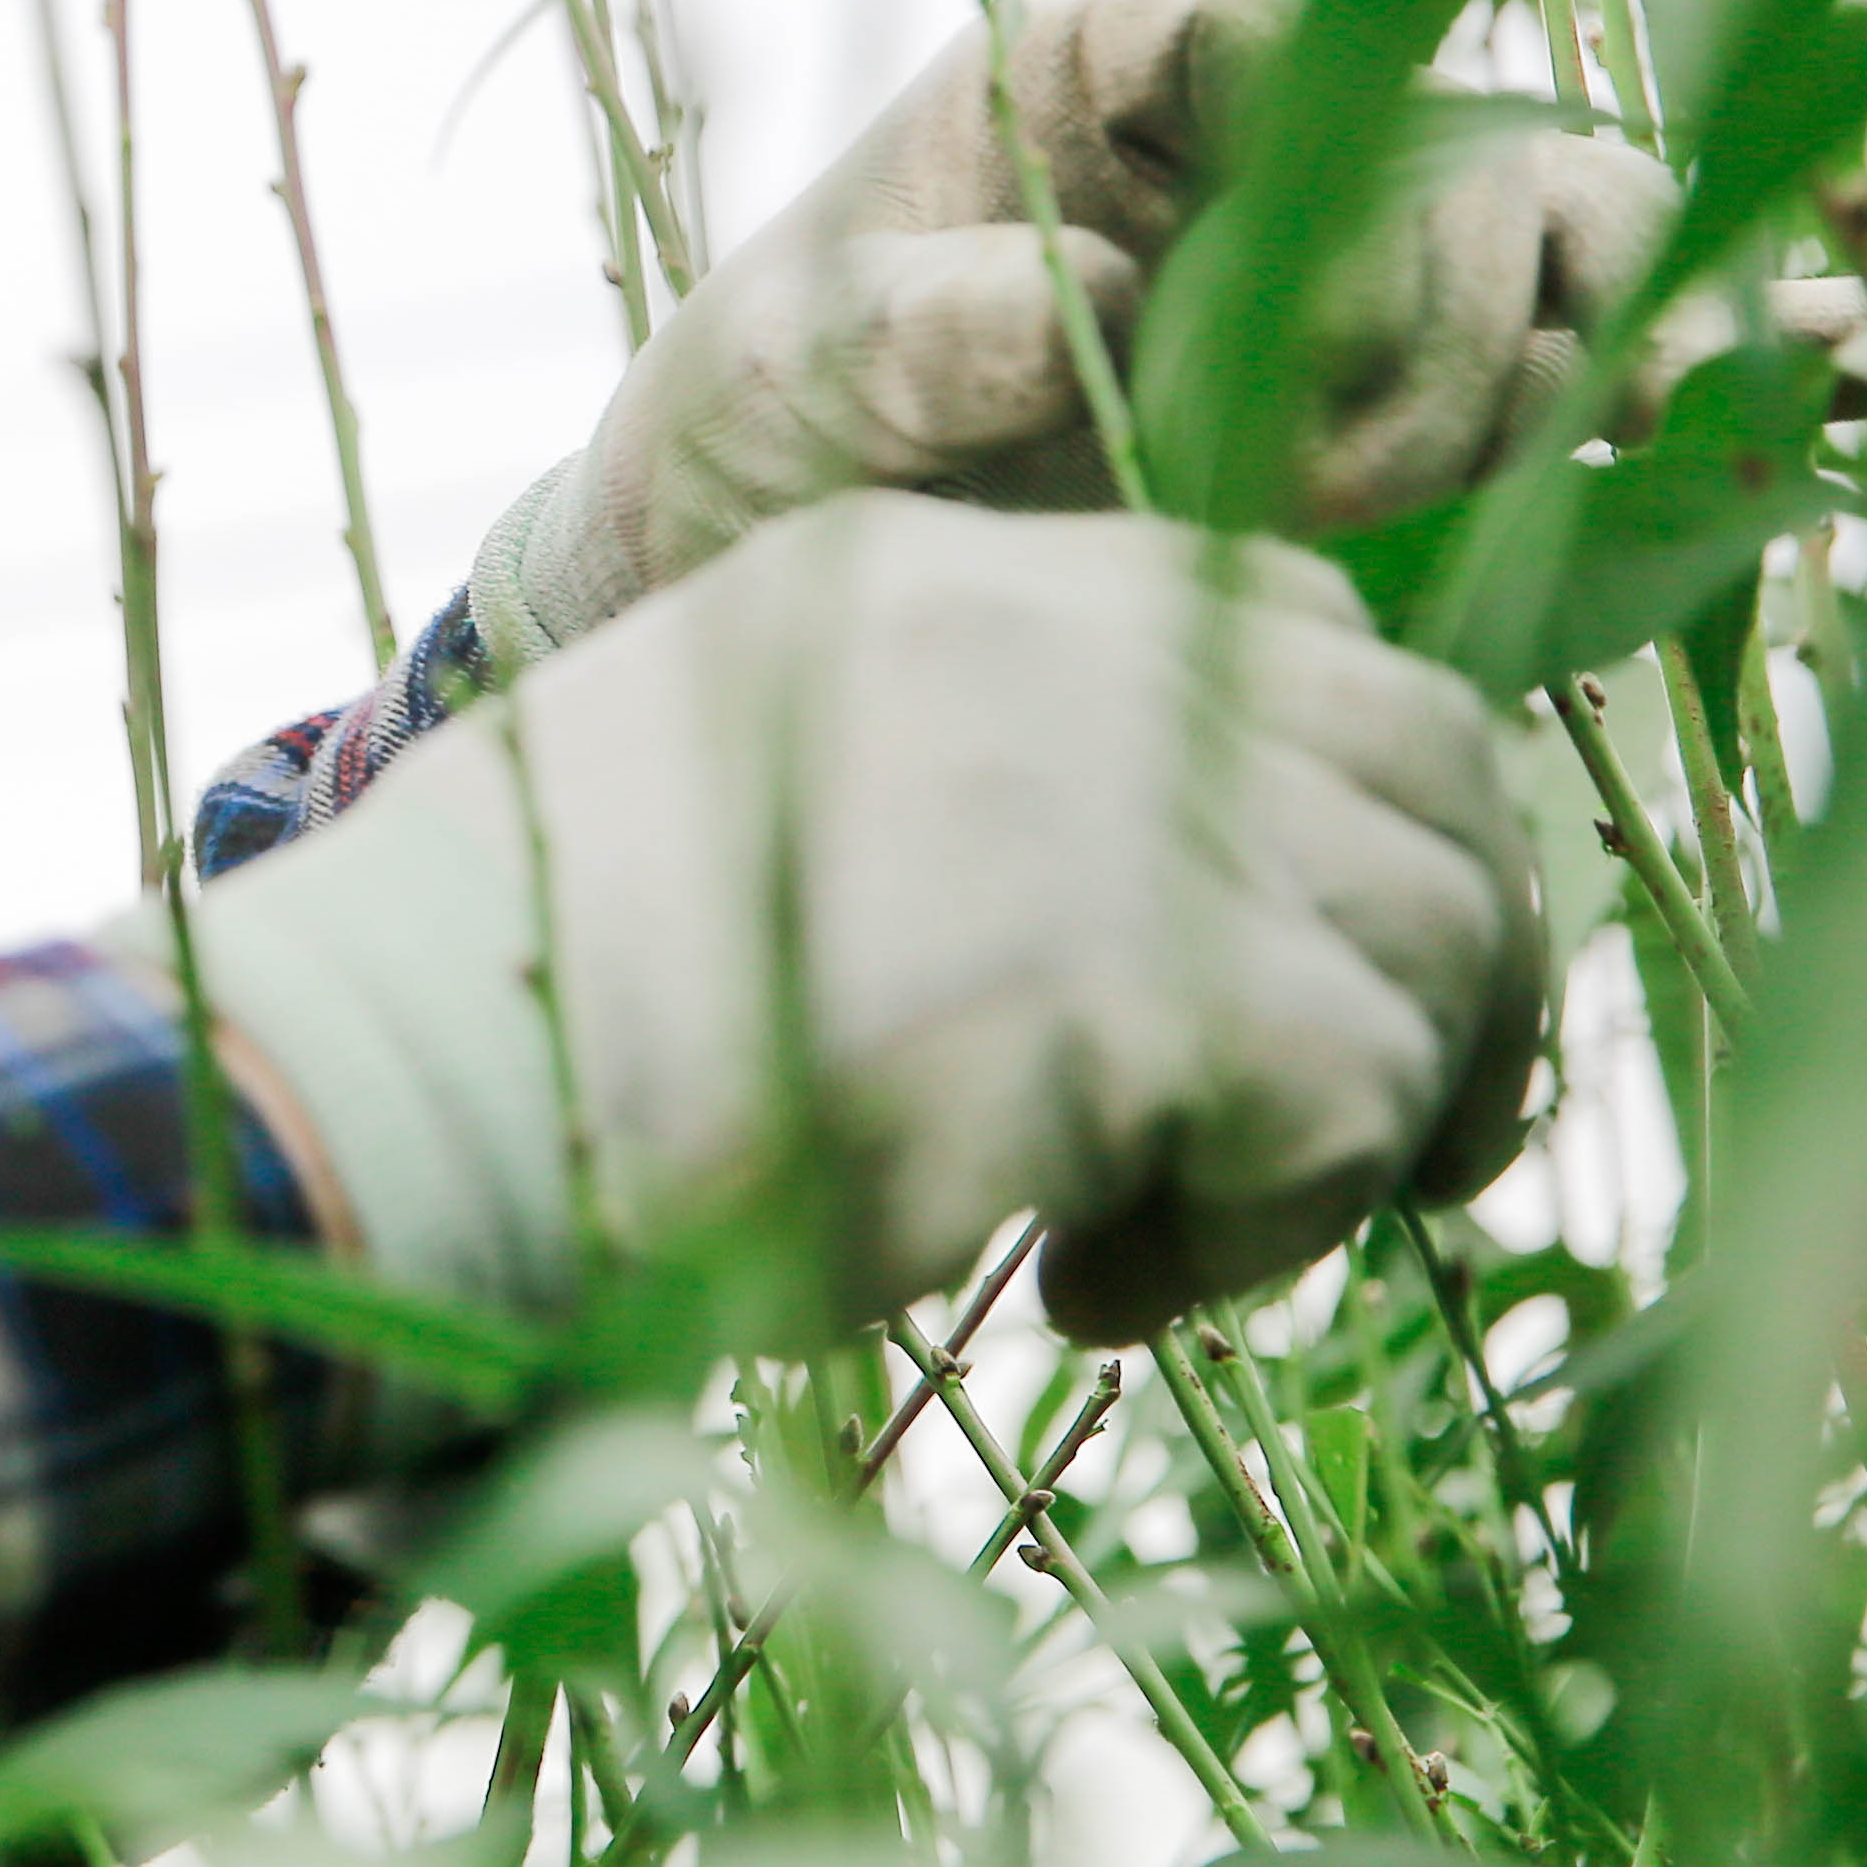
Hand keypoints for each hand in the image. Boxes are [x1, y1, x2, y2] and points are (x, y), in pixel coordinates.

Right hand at [168, 492, 1545, 1347]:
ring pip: (1431, 938)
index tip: (1320, 964)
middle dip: (1452, 959)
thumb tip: (1161, 918)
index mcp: (938, 575)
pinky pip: (1357, 1105)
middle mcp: (1058, 634)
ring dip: (1347, 1126)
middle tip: (1392, 1145)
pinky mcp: (1160, 971)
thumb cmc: (515, 995)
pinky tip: (1081, 1292)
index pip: (1281, 614)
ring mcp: (1121, 786)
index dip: (1348, 795)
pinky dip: (1265, 1234)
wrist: (414, 1085)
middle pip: (1429, 754)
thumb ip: (945, 777)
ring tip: (1151, 1243)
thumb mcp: (740, 790)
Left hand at [469, 0, 1866, 656]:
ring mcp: (1411, 271)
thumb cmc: (765, 436)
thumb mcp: (778, 379)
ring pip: (1611, 254)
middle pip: (1493, 161)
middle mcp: (1304, 137)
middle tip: (1344, 488)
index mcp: (1122, 67)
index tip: (1257, 380)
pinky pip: (1683, 359)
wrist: (801, 579)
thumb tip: (1038, 309)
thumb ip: (897, 334)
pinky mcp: (1482, 412)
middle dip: (1464, 331)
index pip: (1300, 47)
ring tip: (1672, 436)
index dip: (1323, 191)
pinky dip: (1821, 350)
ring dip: (1644, 354)